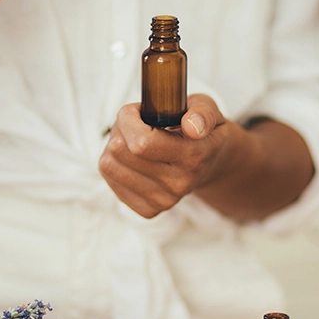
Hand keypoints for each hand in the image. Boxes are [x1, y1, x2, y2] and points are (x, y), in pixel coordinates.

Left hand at [99, 94, 245, 218]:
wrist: (210, 164)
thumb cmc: (201, 130)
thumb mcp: (208, 109)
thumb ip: (203, 113)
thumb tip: (192, 126)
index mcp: (194, 156)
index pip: (142, 143)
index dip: (129, 119)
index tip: (136, 110)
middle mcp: (179, 184)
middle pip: (119, 151)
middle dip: (120, 129)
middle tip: (136, 123)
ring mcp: (163, 200)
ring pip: (108, 165)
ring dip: (114, 145)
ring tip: (134, 139)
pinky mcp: (148, 209)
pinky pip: (109, 179)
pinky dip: (115, 163)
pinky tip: (133, 158)